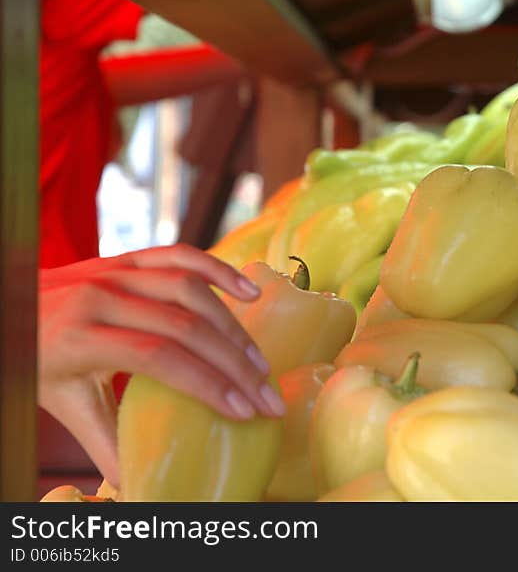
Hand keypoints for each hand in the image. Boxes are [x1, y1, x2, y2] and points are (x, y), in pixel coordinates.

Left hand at [38, 244, 286, 486]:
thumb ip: (103, 441)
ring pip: (190, 290)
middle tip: (268, 396)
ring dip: (233, 327)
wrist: (4, 304)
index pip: (157, 357)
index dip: (206, 384)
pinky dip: (220, 271)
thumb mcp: (61, 402)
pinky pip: (182, 256)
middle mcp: (101, 296)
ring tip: (259, 362)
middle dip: (235, 363)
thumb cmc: (33, 358)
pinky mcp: (129, 257)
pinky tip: (251, 292)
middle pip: (184, 326)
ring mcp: (116, 271)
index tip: (244, 411)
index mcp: (79, 336)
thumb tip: (141, 483)